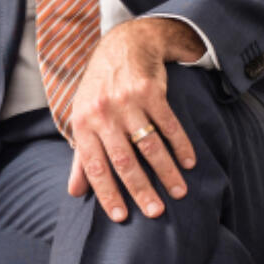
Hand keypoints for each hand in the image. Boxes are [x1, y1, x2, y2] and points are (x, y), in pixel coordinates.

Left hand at [66, 18, 198, 221]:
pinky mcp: (151, 91)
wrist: (123, 46)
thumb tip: (75, 192)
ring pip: (149, 145)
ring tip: (178, 192)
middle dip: (141, 190)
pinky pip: (169, 124)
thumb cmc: (100, 90)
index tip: (121, 217)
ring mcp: (127, 101)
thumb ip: (81, 157)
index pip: (94, 166)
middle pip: (124, 160)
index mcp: (83, 124)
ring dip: (166, 172)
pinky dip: (180, 145)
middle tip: (155, 213)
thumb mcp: (84, 119)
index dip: (107, 193)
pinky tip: (188, 163)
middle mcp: (103, 113)